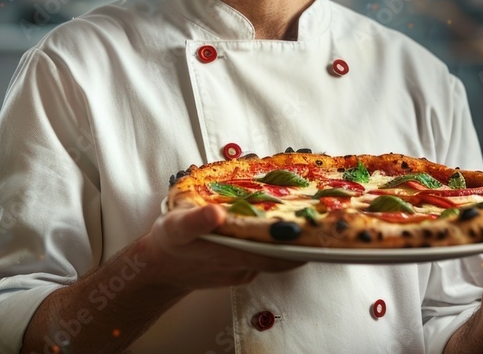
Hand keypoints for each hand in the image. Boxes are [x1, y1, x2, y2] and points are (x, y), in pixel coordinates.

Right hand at [138, 204, 305, 291]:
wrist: (160, 269)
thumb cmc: (169, 243)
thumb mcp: (175, 227)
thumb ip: (196, 221)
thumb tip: (216, 213)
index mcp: (230, 255)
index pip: (275, 255)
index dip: (298, 244)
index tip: (316, 228)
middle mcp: (243, 266)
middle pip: (283, 256)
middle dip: (302, 238)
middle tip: (322, 215)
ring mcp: (245, 269)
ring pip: (276, 255)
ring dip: (291, 239)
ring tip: (307, 213)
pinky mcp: (244, 268)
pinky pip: (266, 255)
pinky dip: (276, 241)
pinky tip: (282, 222)